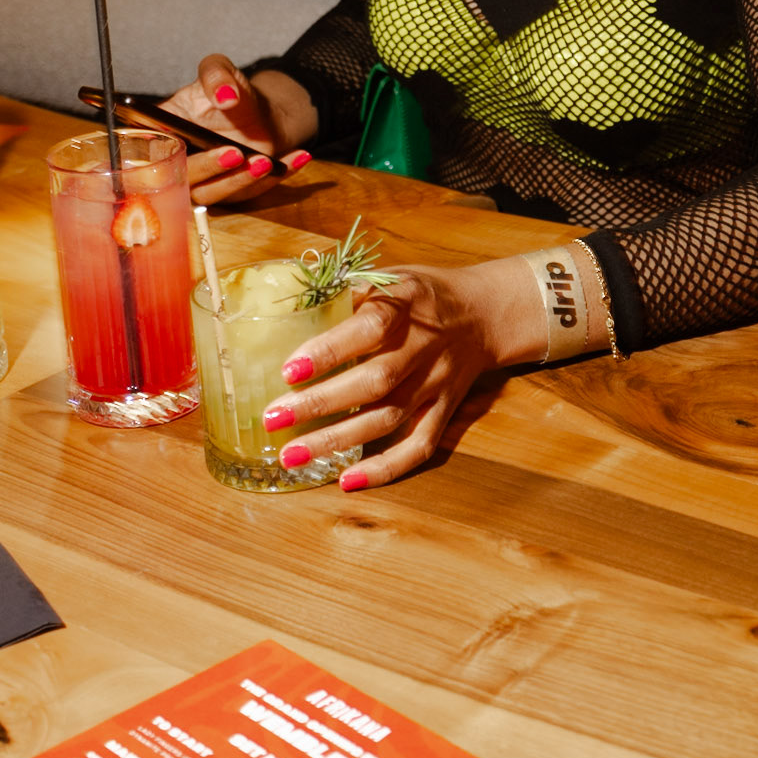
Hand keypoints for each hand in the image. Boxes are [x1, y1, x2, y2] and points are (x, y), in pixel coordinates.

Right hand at [164, 55, 310, 204]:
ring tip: (265, 161)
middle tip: (234, 153)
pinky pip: (251, 193)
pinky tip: (298, 157)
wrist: (261, 111)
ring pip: (212, 194)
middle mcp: (179, 161)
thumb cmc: (230, 91)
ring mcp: (205, 181)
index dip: (156, 155)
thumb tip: (225, 94)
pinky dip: (276, 179)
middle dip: (206, 168)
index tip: (180, 144)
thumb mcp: (221, 70)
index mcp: (163, 131)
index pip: (148, 150)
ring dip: (239, 181)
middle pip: (180, 177)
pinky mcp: (232, 192)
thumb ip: (216, 74)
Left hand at [259, 259, 545, 489]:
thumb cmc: (422, 294)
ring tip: (291, 455)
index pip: (368, 329)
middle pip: (374, 382)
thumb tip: (290, 311)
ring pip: (388, 419)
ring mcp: (436, 384)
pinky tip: (347, 481)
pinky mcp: (445, 412)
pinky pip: (418, 446)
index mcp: (407, 305)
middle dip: (320, 404)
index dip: (329, 351)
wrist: (484, 313)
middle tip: (273, 418)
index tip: (288, 371)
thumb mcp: (390, 277)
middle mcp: (424, 348)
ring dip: (338, 441)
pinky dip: (385, 468)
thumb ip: (348, 295)